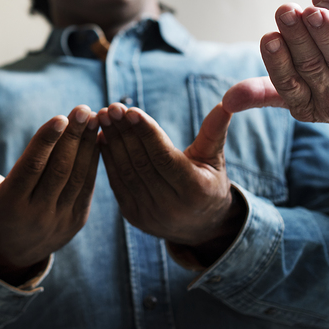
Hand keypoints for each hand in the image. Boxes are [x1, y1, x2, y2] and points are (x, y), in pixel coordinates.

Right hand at [0, 106, 99, 284]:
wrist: (10, 253)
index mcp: (10, 203)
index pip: (32, 166)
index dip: (47, 141)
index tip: (61, 117)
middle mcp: (36, 213)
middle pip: (58, 169)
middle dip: (72, 137)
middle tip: (83, 110)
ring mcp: (59, 219)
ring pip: (76, 177)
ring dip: (87, 145)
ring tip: (93, 119)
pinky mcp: (75, 221)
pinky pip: (87, 187)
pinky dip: (93, 162)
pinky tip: (96, 140)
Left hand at [98, 103, 244, 265]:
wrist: (201, 226)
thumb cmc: (209, 182)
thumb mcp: (214, 158)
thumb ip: (214, 131)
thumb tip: (226, 102)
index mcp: (196, 191)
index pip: (165, 157)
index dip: (147, 133)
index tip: (131, 110)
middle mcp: (172, 207)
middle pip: (142, 162)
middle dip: (124, 132)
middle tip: (111, 108)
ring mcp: (150, 215)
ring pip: (126, 172)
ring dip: (112, 142)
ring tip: (103, 117)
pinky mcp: (134, 216)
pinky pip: (116, 183)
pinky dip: (108, 159)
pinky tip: (102, 137)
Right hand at [223, 4, 328, 140]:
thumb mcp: (296, 99)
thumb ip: (261, 94)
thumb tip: (225, 101)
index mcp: (305, 107)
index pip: (288, 84)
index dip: (278, 61)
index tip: (269, 38)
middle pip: (312, 67)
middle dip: (297, 38)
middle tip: (286, 12)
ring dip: (324, 34)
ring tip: (311, 11)